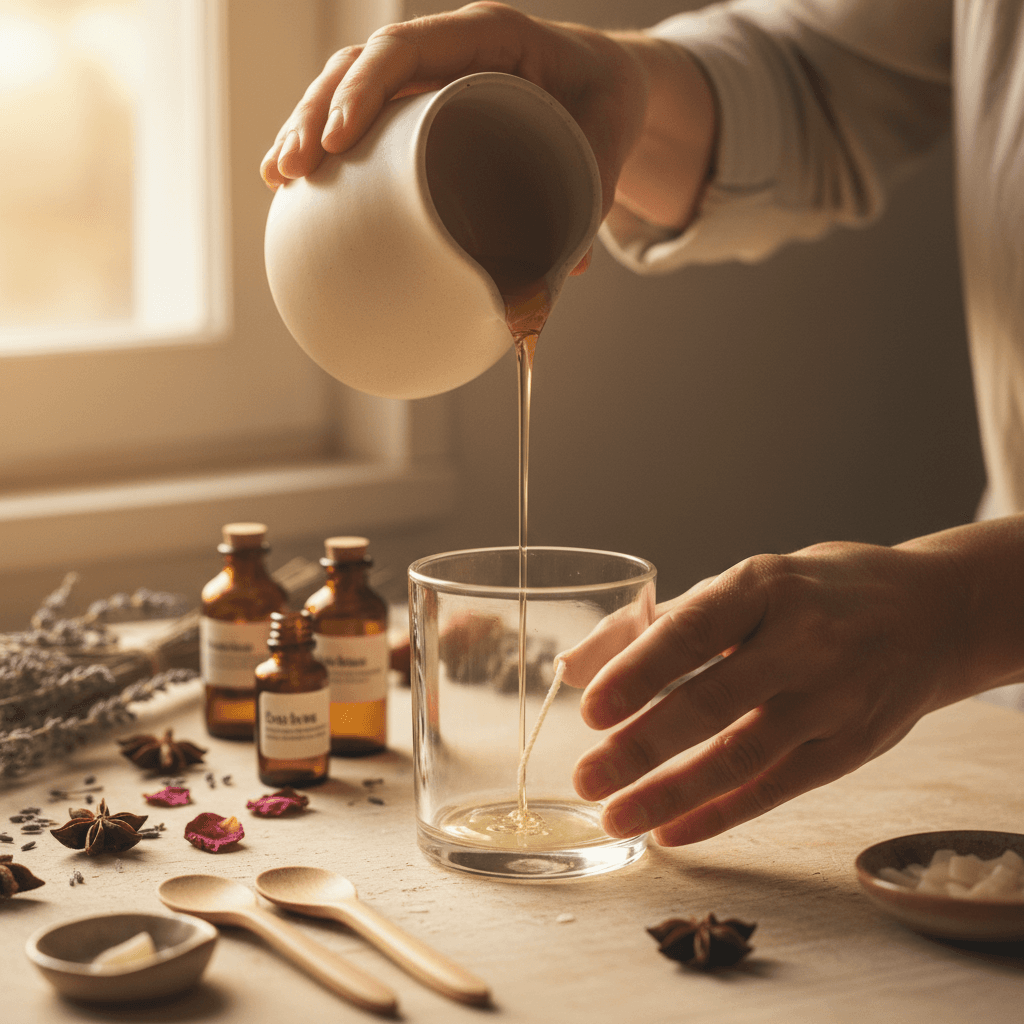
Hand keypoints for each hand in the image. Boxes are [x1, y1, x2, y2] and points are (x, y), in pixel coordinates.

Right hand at [260, 2, 716, 244]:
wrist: (605, 80)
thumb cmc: (605, 103)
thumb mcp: (607, 138)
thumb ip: (592, 193)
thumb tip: (563, 272)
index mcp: (490, 36)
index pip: (407, 49)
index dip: (364, 88)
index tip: (338, 139)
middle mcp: (449, 47)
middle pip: (362, 64)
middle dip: (317, 113)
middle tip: (293, 170)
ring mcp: (429, 73)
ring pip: (348, 83)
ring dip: (307, 126)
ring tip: (277, 177)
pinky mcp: (418, 102)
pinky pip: (362, 110)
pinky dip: (329, 142)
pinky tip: (298, 179)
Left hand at [571, 536, 984, 845]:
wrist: (931, 614)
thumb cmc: (813, 594)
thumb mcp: (743, 586)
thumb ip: (657, 624)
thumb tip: (574, 668)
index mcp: (765, 586)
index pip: (693, 630)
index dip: (638, 672)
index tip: (589, 709)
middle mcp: (804, 640)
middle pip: (713, 701)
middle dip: (642, 746)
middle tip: (586, 777)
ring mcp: (834, 697)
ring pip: (742, 756)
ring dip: (672, 794)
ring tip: (617, 817)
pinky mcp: (852, 746)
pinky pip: (777, 788)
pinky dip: (720, 813)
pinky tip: (672, 831)